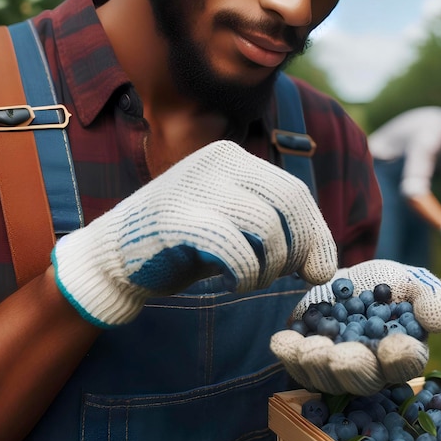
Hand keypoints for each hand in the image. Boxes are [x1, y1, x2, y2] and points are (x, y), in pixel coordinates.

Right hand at [52, 140, 336, 326]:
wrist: (115, 258)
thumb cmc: (184, 245)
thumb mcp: (238, 230)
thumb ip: (279, 234)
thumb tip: (325, 266)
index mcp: (233, 158)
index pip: (295, 193)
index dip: (317, 235)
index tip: (319, 269)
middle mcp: (217, 161)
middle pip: (289, 203)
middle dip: (299, 249)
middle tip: (287, 277)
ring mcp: (195, 185)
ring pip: (267, 225)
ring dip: (270, 266)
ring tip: (251, 279)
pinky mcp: (176, 217)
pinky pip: (235, 249)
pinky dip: (245, 274)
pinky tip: (232, 283)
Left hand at [270, 260, 440, 394]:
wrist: (347, 277)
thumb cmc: (387, 283)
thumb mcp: (413, 281)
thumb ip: (432, 298)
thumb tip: (437, 320)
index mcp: (402, 354)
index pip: (405, 364)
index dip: (400, 359)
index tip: (393, 346)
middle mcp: (370, 370)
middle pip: (363, 380)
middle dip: (353, 370)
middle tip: (341, 356)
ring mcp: (335, 367)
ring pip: (326, 377)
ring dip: (317, 365)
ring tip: (310, 347)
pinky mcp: (307, 356)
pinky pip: (297, 363)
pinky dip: (289, 353)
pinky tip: (282, 340)